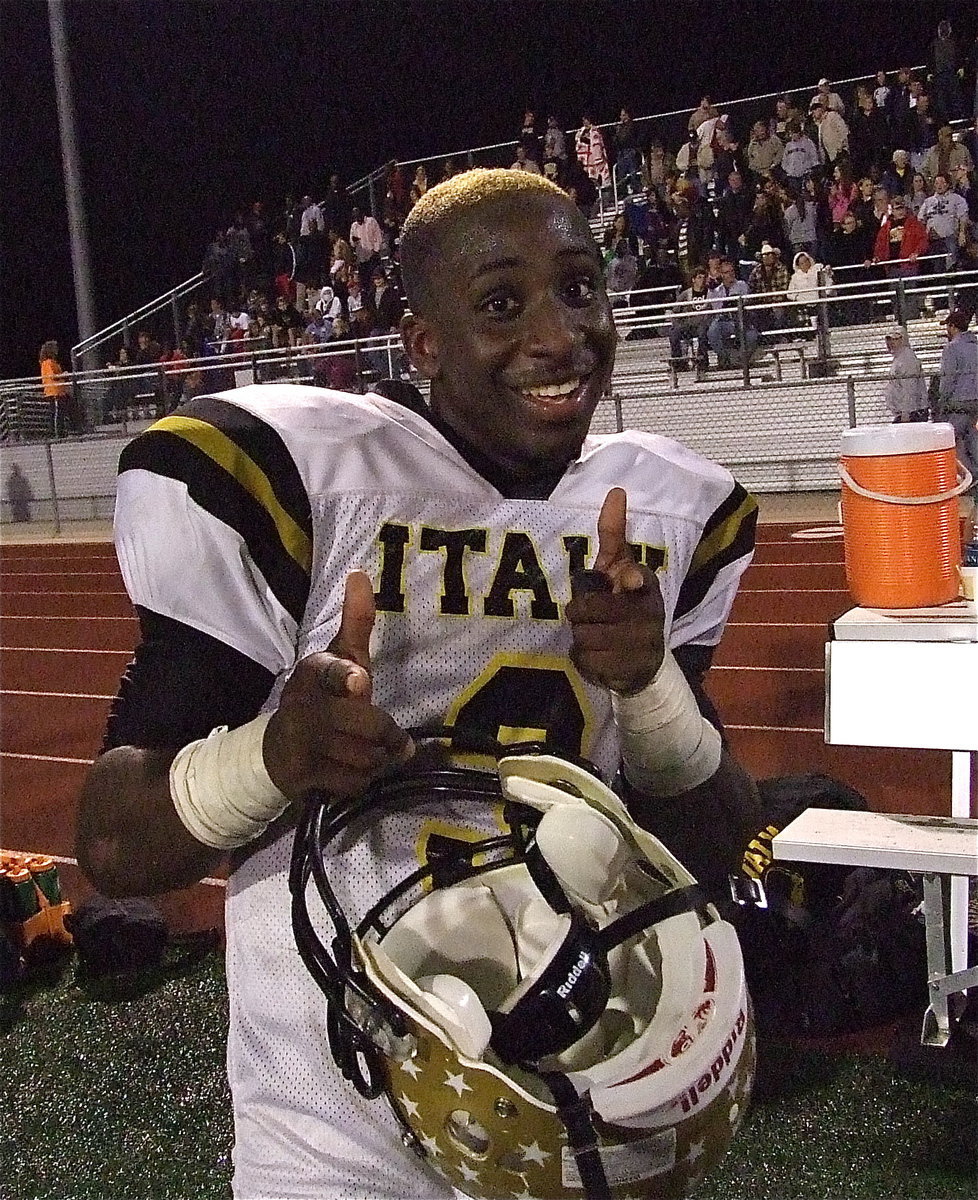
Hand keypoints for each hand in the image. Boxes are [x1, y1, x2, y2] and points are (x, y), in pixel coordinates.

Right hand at [263, 571, 412, 799]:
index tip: (360, 682)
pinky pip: (354, 782)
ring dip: (375, 759)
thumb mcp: (340, 659)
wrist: (280, 750)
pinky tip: (349, 770)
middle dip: (385, 733)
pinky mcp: (304, 774)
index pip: (330, 671)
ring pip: (364, 756)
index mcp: (314, 673)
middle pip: (366, 722)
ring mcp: (302, 741)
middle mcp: (304, 704)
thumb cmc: (323, 699)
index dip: (345, 677)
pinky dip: (360, 781)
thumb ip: (355, 621)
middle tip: (387, 736)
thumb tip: (361, 573)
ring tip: (365, 751)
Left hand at [565, 488, 664, 694]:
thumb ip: (613, 534)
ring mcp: (640, 644)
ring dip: (580, 637)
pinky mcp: (628, 670)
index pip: (639, 579)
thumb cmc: (624, 604)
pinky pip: (586, 660)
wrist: (643, 662)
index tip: (629, 581)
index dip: (632, 580)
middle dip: (580, 613)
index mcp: (646, 587)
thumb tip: (616, 491)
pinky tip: (598, 656)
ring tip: (595, 636)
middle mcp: (648, 614)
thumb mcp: (618, 567)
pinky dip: (583, 658)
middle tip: (589, 616)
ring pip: (583, 636)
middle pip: (589, 610)